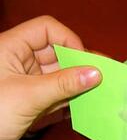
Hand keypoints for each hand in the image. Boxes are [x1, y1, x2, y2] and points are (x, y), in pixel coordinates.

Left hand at [0, 16, 100, 139]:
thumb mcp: (29, 96)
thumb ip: (64, 84)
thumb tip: (95, 74)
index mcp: (11, 48)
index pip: (47, 31)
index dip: (69, 42)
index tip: (85, 63)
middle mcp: (18, 62)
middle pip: (56, 54)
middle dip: (78, 66)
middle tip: (102, 79)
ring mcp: (24, 83)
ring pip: (58, 77)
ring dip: (76, 86)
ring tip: (98, 94)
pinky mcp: (29, 103)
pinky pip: (55, 96)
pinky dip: (69, 101)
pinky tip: (84, 108)